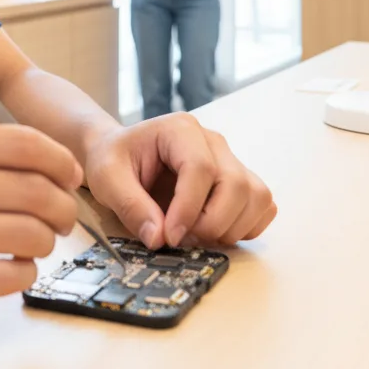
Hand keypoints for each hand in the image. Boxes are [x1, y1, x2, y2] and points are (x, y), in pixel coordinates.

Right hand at [0, 124, 80, 316]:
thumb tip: (51, 162)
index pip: (23, 143)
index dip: (59, 160)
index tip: (70, 175)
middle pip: (35, 190)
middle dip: (63, 206)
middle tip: (61, 216)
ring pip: (29, 234)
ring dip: (45, 241)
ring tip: (34, 241)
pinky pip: (8, 276)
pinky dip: (24, 271)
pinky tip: (12, 264)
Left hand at [82, 114, 275, 249]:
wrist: (120, 155)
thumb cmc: (113, 159)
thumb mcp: (106, 178)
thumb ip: (130, 205)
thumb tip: (158, 238)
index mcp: (179, 130)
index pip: (201, 168)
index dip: (189, 208)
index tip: (170, 236)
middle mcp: (212, 141)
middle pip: (235, 184)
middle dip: (212, 222)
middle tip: (181, 238)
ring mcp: (229, 160)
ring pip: (256, 196)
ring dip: (230, 227)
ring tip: (195, 235)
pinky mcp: (238, 181)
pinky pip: (262, 206)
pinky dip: (245, 227)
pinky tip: (214, 231)